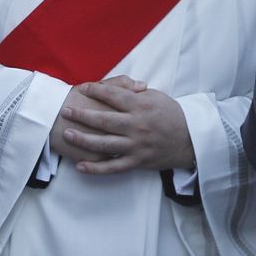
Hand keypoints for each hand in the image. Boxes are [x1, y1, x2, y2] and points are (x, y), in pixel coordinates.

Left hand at [59, 79, 193, 175]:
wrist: (190, 139)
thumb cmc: (171, 115)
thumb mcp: (155, 96)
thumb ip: (134, 92)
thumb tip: (115, 87)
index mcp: (141, 106)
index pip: (113, 96)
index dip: (95, 91)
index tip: (82, 88)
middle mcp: (137, 125)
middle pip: (103, 120)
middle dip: (82, 115)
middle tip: (66, 111)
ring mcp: (136, 145)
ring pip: (104, 144)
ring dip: (83, 140)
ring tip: (68, 134)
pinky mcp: (137, 161)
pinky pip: (113, 166)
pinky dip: (96, 168)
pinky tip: (80, 165)